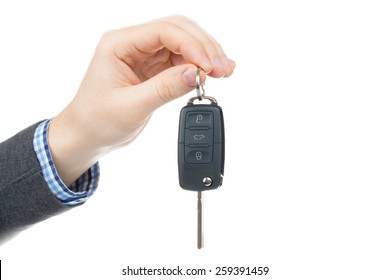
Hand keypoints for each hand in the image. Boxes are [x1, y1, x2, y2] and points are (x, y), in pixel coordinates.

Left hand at [48, 15, 234, 184]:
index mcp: (119, 44)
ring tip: (224, 72)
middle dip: (204, 47)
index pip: (163, 31)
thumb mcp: (130, 107)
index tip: (209, 67)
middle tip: (224, 69)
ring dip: (205, 55)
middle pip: (178, 30)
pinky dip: (199, 66)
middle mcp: (133, 44)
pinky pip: (182, 60)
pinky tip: (212, 74)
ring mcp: (145, 55)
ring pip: (184, 43)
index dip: (192, 46)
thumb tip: (196, 73)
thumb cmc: (96, 120)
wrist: (87, 135)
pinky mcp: (154, 69)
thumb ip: (164, 88)